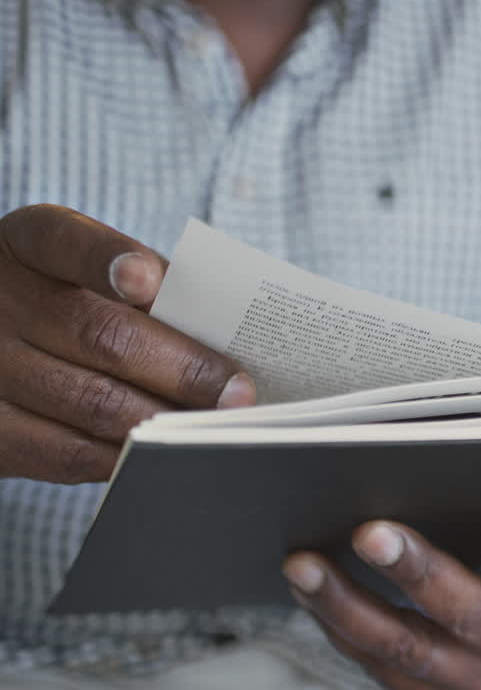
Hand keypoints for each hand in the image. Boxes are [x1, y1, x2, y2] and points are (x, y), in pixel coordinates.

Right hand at [0, 204, 255, 482]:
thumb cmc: (67, 300)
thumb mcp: (89, 272)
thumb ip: (148, 287)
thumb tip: (226, 335)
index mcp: (31, 245)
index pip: (68, 243)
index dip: (108, 260)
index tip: (148, 280)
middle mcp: (1, 301)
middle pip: (102, 337)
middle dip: (185, 369)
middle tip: (239, 392)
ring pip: (93, 403)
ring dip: (167, 419)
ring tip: (217, 425)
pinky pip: (66, 454)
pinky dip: (127, 456)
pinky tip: (167, 451)